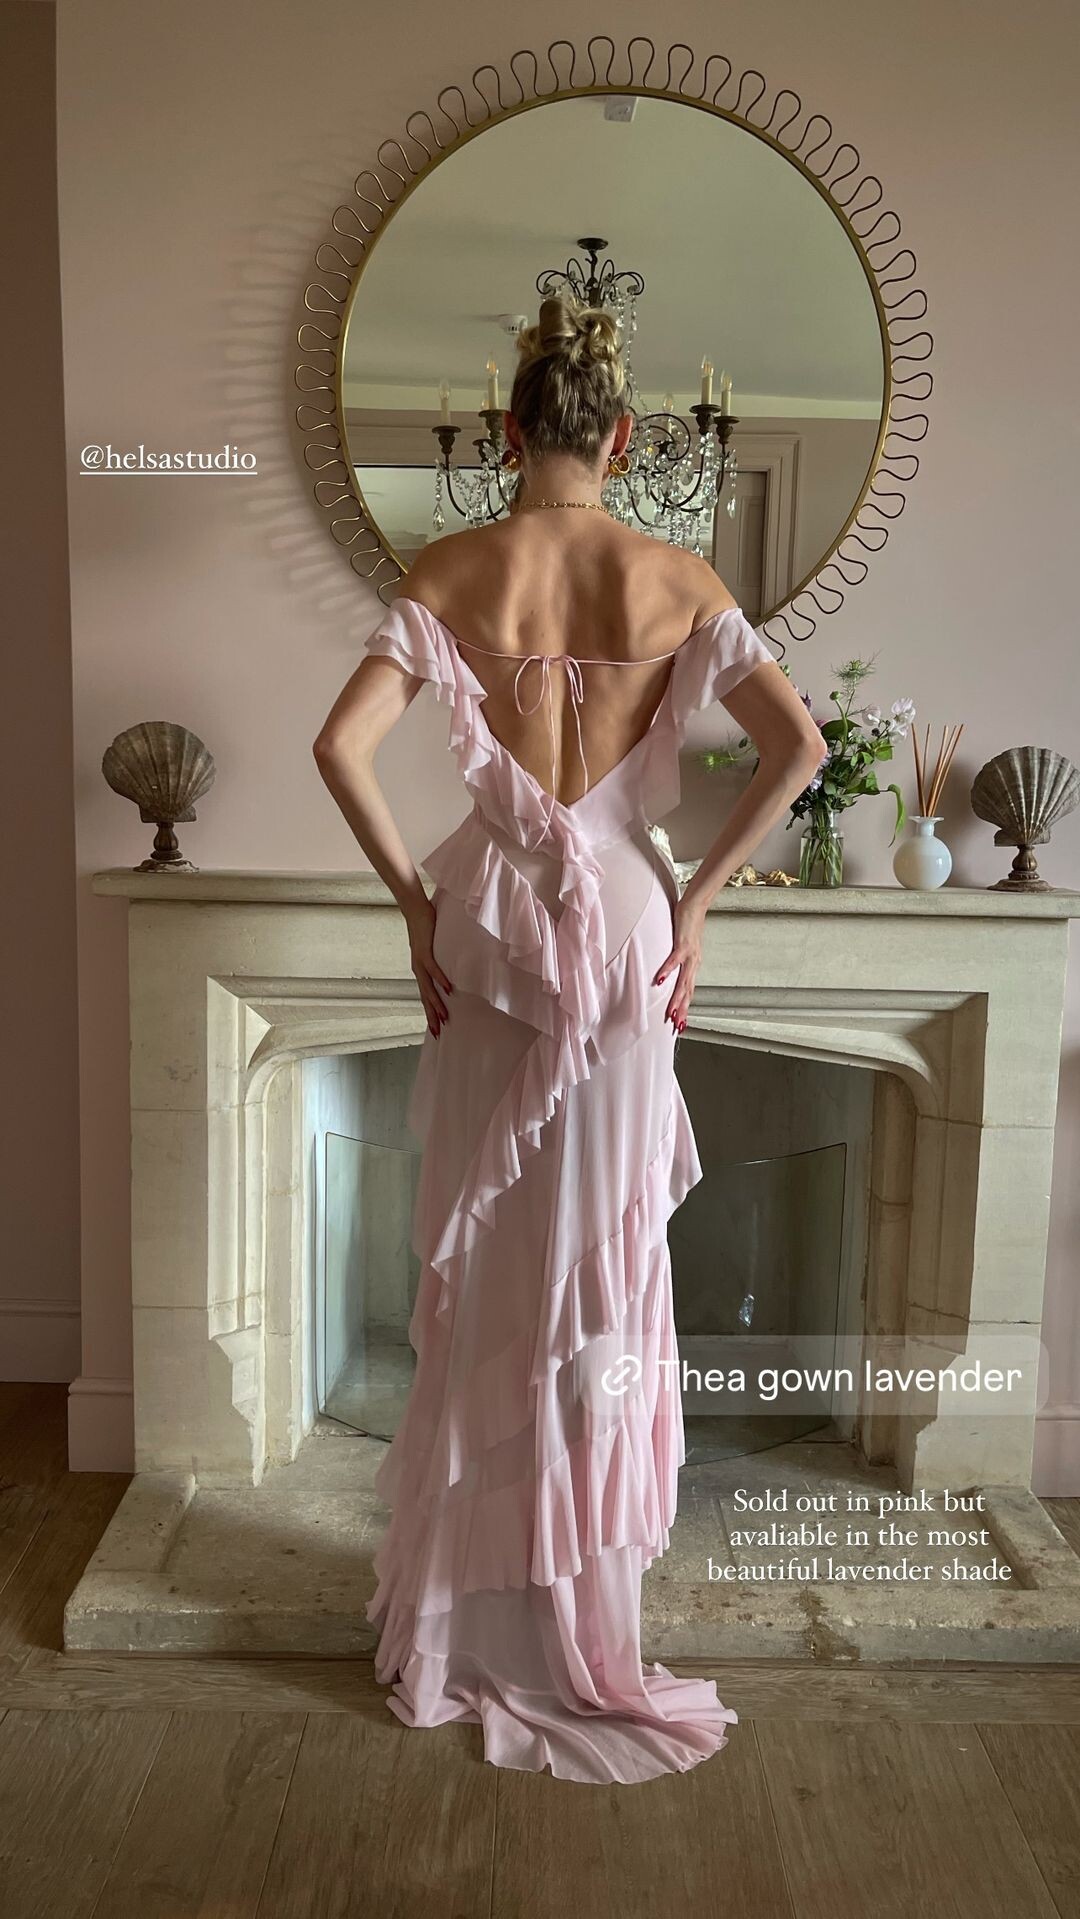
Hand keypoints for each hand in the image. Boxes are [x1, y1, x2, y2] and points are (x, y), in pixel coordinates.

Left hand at [405, 895, 453, 1036]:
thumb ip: (440, 957)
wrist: (414, 908)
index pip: (426, 996)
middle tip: (438, 1033)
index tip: (436, 1028)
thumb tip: (450, 964)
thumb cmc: (426, 926)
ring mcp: (420, 961)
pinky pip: (433, 969)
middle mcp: (418, 969)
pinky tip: (449, 990)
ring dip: (436, 1003)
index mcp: (420, 970)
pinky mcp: (424, 951)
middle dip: (431, 1016)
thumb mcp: (433, 947)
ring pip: (428, 988)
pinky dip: (441, 980)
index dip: (430, 1013)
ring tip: (444, 1017)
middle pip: (425, 998)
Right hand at [654, 894, 705, 1032]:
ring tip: (671, 1012)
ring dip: (677, 998)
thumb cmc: (687, 925)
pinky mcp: (683, 944)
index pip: (689, 991)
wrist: (695, 906)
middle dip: (683, 1010)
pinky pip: (674, 960)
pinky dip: (667, 971)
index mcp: (693, 965)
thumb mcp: (683, 947)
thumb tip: (669, 972)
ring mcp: (689, 955)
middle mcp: (694, 963)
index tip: (681, 1023)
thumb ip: (678, 960)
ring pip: (683, 981)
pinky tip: (660, 980)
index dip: (685, 1007)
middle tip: (678, 1026)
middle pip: (688, 991)